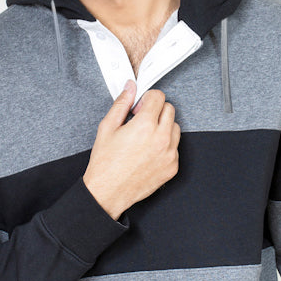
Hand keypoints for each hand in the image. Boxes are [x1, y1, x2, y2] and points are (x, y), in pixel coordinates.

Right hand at [83, 81, 180, 219]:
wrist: (108, 192)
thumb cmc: (105, 163)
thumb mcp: (108, 128)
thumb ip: (122, 104)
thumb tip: (130, 88)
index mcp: (145, 125)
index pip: (159, 97)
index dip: (147, 99)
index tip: (140, 107)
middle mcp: (161, 138)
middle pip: (170, 110)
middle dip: (156, 111)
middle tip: (141, 122)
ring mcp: (170, 154)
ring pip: (175, 128)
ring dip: (163, 127)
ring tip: (145, 138)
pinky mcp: (173, 167)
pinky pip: (175, 147)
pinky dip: (166, 146)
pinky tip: (149, 152)